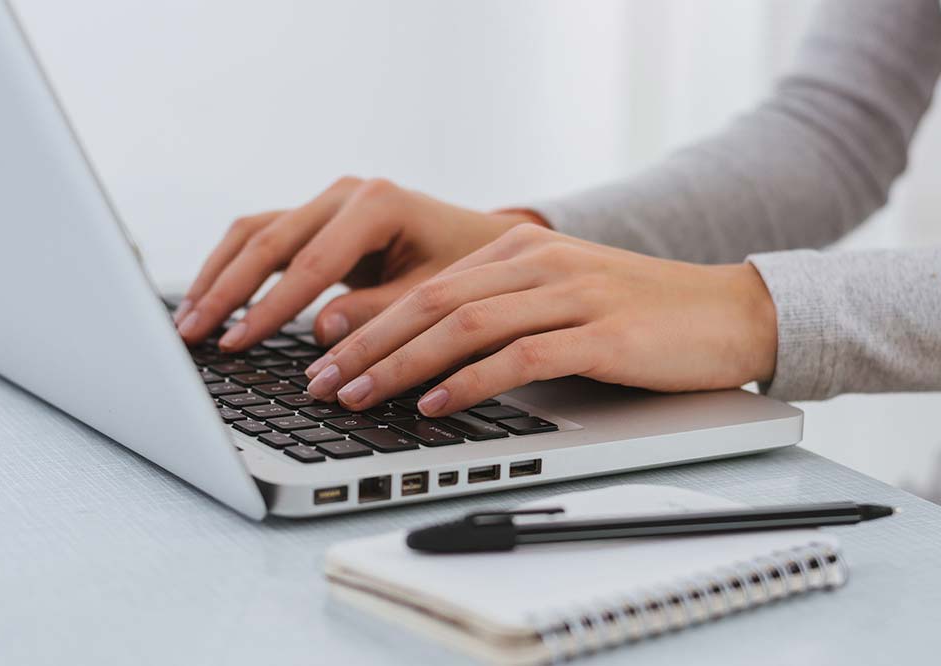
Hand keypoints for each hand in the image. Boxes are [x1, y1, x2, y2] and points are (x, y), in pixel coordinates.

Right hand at [174, 177, 545, 349]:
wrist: (484, 242)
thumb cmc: (469, 269)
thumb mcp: (435, 295)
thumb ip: (381, 314)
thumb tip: (322, 334)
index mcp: (378, 204)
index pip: (311, 262)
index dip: (270, 308)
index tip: (237, 344)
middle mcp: (346, 193)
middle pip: (269, 239)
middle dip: (226, 291)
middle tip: (190, 335)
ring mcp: (329, 201)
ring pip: (256, 232)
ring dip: (218, 276)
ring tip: (187, 321)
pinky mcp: (320, 218)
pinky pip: (265, 238)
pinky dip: (235, 268)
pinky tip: (212, 301)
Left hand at [304, 224, 777, 414]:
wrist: (732, 311)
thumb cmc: (640, 315)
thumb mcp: (561, 296)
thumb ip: (501, 311)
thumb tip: (426, 354)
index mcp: (521, 248)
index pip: (426, 287)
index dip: (368, 324)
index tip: (326, 360)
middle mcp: (538, 262)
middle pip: (430, 302)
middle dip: (366, 345)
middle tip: (321, 384)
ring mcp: (570, 294)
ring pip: (464, 325)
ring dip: (401, 364)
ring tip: (358, 397)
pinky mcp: (600, 333)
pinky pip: (519, 356)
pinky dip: (469, 381)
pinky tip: (433, 404)